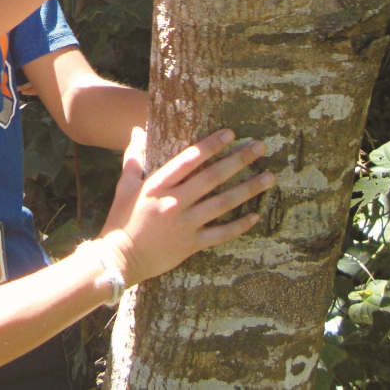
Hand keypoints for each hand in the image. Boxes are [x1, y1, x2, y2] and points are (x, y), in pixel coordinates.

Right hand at [95, 127, 272, 285]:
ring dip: (248, 189)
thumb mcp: (124, 187)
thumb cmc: (121, 220)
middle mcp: (175, 202)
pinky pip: (221, 233)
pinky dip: (240, 225)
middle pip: (212, 177)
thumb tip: (137, 131)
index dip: (210, 145)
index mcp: (158, 185)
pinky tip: (256, 215)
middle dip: (238, 160)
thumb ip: (133, 158)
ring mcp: (185, 224)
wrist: (120, 258)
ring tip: (269, 177)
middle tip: (259, 148)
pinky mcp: (192, 244)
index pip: (189, 159)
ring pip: (223, 203)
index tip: (230, 133)